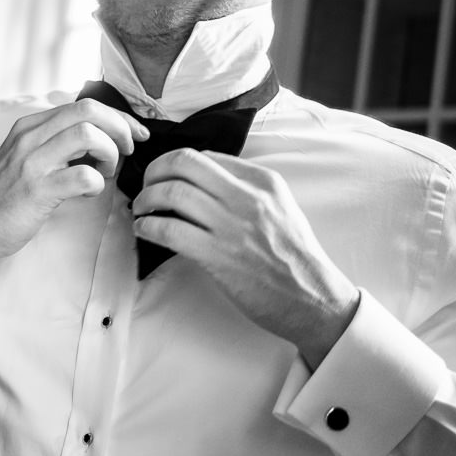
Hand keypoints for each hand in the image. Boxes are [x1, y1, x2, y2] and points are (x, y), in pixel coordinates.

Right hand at [0, 98, 149, 266]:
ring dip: (110, 153)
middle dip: (119, 128)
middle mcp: (29, 138)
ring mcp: (32, 163)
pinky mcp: (37, 190)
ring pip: (88, 135)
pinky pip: (83, 175)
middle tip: (127, 150)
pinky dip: (97, 183)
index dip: (117, 117)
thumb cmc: (4, 196)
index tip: (133, 133)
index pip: (83, 105)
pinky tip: (89, 191)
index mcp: (29, 127)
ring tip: (106, 171)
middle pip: (88, 111)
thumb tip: (102, 139)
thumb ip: (56, 144)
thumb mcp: (26, 157)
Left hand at [132, 150, 360, 367]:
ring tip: (141, 210)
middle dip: (154, 171)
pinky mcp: (218, 255)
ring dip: (145, 200)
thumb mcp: (278, 207)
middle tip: (145, 186)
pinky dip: (148, 227)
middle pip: (183, 163)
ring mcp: (232, 226)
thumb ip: (244, 188)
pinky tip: (145, 230)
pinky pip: (169, 230)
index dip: (175, 164)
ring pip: (171, 193)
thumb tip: (198, 178)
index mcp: (263, 181)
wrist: (314, 298)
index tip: (164, 178)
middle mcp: (247, 197)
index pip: (205, 156)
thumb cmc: (292, 256)